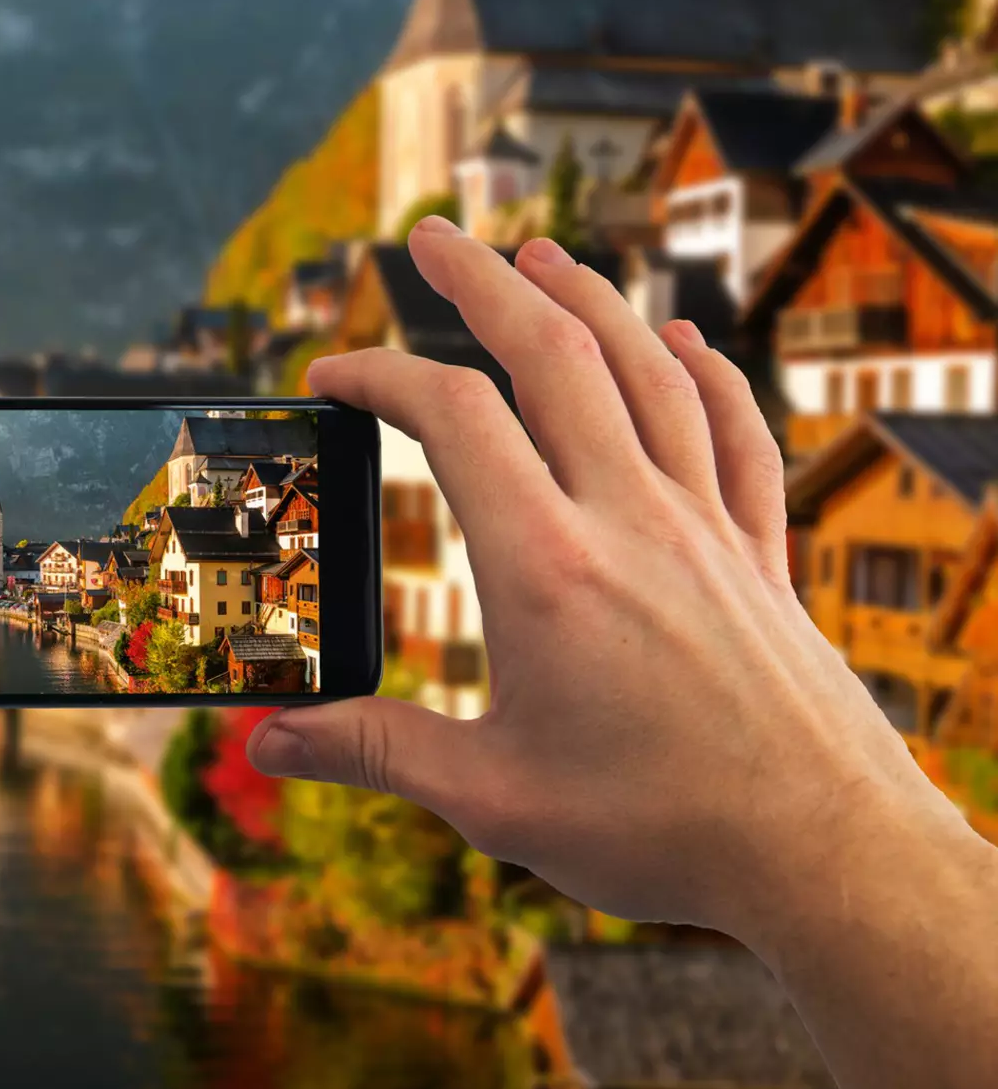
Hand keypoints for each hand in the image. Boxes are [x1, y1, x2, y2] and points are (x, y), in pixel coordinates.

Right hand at [248, 219, 959, 946]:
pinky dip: (708, 372)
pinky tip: (685, 341)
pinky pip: (738, 433)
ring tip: (541, 255)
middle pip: (552, 353)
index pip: (452, 417)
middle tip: (431, 234)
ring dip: (589, 298)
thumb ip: (372, 751)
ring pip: (647, 371)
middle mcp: (629, 518)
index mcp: (546, 565)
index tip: (332, 375)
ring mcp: (705, 525)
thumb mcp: (490, 798)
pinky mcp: (760, 552)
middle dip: (481, 281)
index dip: (380, 376)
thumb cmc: (659, 830)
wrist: (825, 855)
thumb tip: (263, 739)